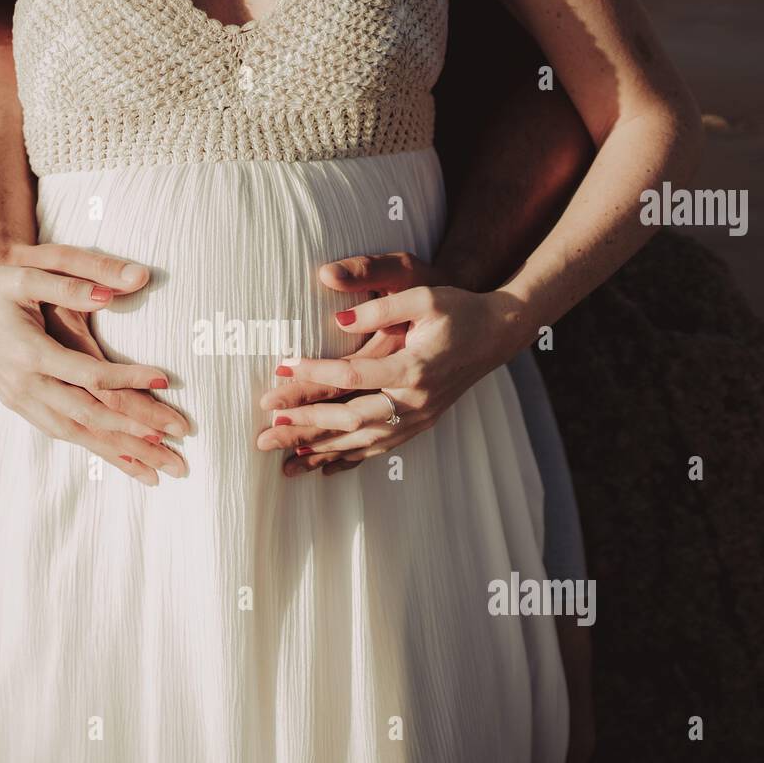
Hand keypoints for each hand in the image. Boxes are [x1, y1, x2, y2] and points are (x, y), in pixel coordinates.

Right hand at [0, 243, 189, 485]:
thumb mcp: (25, 275)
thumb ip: (70, 283)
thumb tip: (113, 292)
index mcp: (31, 353)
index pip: (91, 375)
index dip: (130, 380)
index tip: (168, 381)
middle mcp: (26, 385)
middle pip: (92, 417)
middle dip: (139, 436)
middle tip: (180, 451)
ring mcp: (21, 400)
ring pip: (78, 435)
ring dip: (121, 454)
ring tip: (160, 472)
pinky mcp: (19, 405)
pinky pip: (62, 434)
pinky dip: (95, 449)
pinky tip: (121, 461)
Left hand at [256, 252, 524, 475]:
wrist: (497, 333)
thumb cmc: (457, 308)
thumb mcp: (422, 295)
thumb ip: (379, 305)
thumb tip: (338, 320)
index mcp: (414, 367)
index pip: (352, 375)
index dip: (314, 373)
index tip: (281, 367)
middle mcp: (415, 400)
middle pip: (350, 418)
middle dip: (305, 425)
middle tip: (265, 428)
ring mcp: (419, 417)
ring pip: (361, 441)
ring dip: (319, 449)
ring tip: (281, 457)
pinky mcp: (420, 424)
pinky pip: (378, 448)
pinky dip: (347, 459)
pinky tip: (319, 467)